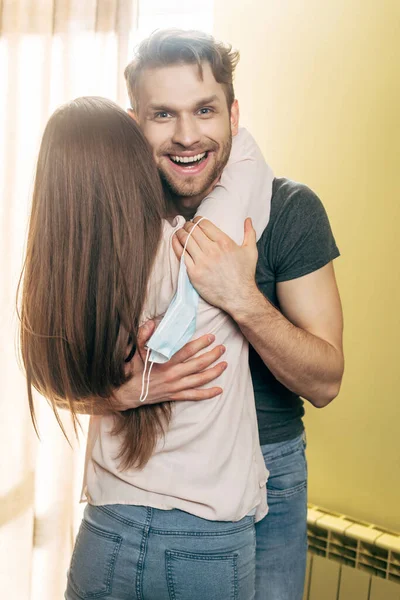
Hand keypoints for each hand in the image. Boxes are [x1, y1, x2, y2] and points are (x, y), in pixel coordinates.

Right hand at [111, 320, 226, 409]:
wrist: (128, 393)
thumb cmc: (133, 370)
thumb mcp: (136, 351)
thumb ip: (143, 336)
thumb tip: (152, 323)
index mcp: (165, 362)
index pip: (187, 351)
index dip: (201, 343)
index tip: (211, 337)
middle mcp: (173, 375)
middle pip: (198, 364)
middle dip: (213, 355)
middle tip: (222, 348)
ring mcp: (175, 386)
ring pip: (200, 380)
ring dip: (214, 372)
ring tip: (225, 364)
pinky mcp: (175, 395)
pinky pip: (194, 396)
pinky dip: (207, 394)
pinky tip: (219, 390)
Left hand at [172, 217, 258, 316]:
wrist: (239, 297)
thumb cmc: (245, 275)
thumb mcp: (251, 251)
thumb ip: (250, 233)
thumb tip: (248, 219)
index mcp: (224, 242)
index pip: (203, 224)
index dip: (197, 220)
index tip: (195, 221)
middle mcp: (212, 250)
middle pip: (192, 230)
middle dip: (188, 225)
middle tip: (186, 226)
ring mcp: (201, 262)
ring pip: (185, 240)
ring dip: (180, 233)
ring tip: (180, 233)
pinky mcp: (193, 273)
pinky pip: (181, 255)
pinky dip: (176, 245)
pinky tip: (176, 242)